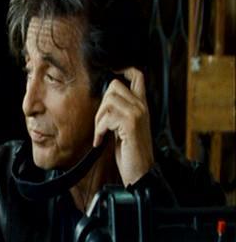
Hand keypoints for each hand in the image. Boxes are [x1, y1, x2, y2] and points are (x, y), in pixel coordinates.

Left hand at [93, 67, 153, 185]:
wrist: (140, 171)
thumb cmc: (131, 152)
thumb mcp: (124, 128)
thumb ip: (119, 112)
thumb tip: (105, 101)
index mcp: (142, 106)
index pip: (138, 77)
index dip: (124, 70)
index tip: (113, 72)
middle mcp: (142, 107)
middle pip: (114, 86)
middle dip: (101, 105)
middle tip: (101, 124)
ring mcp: (137, 114)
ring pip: (108, 101)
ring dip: (98, 120)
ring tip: (101, 134)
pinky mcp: (131, 124)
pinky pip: (106, 118)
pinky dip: (99, 131)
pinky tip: (101, 141)